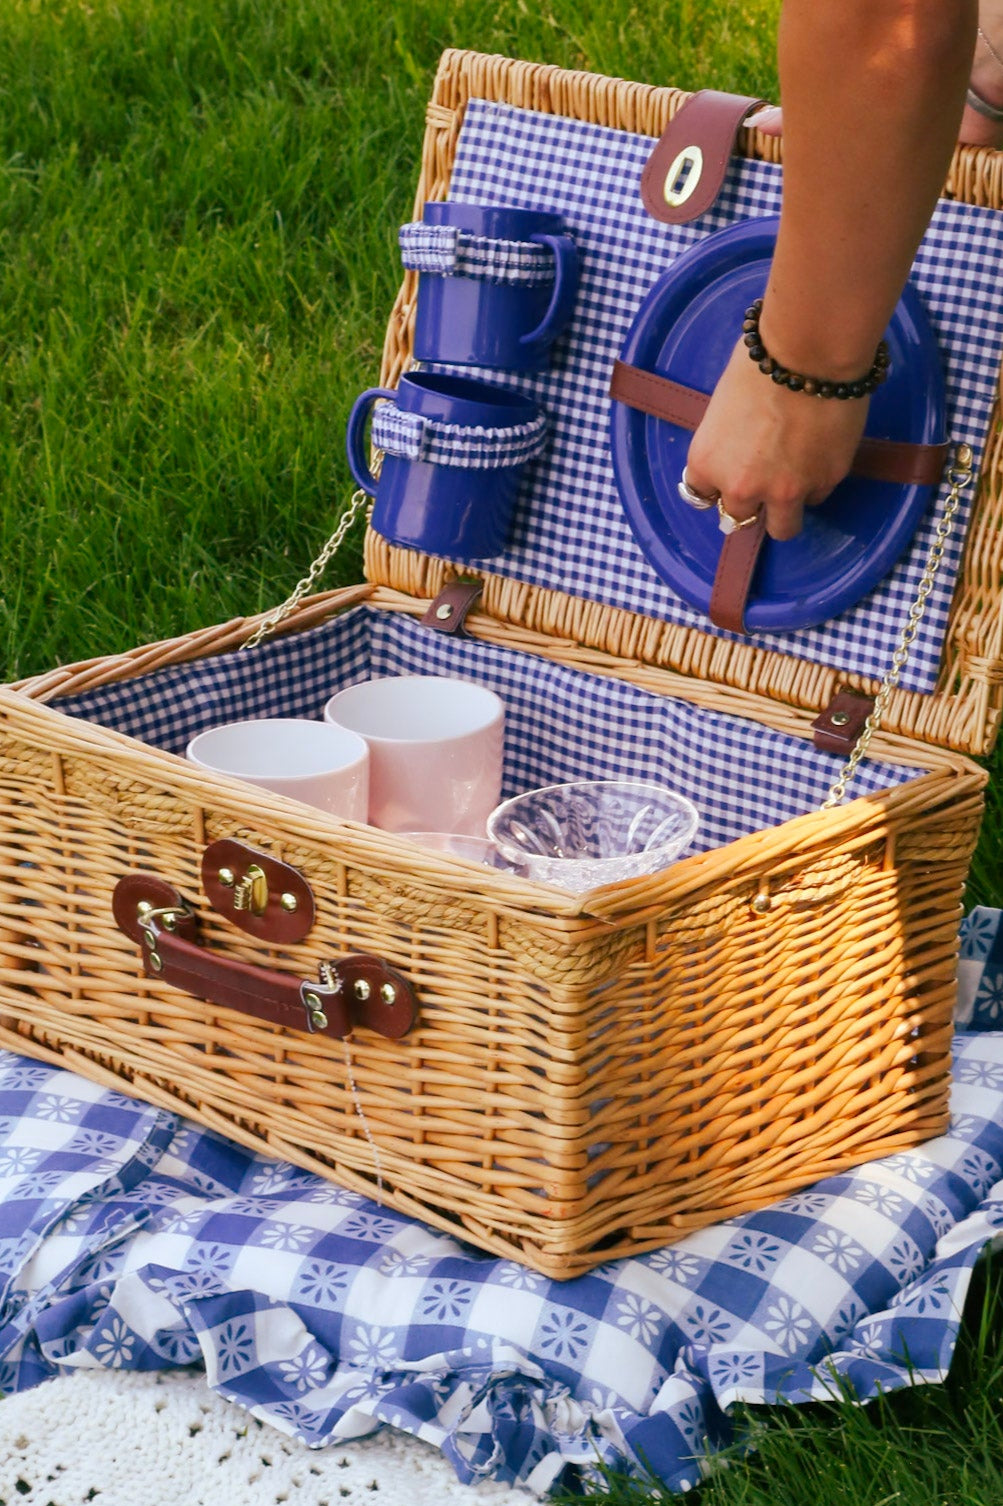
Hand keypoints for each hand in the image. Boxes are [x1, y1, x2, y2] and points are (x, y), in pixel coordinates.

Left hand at [684, 339, 868, 540]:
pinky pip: (817, 496)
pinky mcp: (824, 482)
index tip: (727, 477)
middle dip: (749, 504)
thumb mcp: (723, 405)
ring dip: (784, 512)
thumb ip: (726, 441)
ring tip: (795, 485)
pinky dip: (817, 482)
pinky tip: (820, 452)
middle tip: (764, 481)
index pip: (700, 496)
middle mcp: (741, 486)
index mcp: (707, 462)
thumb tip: (738, 448)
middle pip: (737, 520)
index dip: (717, 485)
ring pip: (782, 528)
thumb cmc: (760, 361)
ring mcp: (785, 491)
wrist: (811, 353)